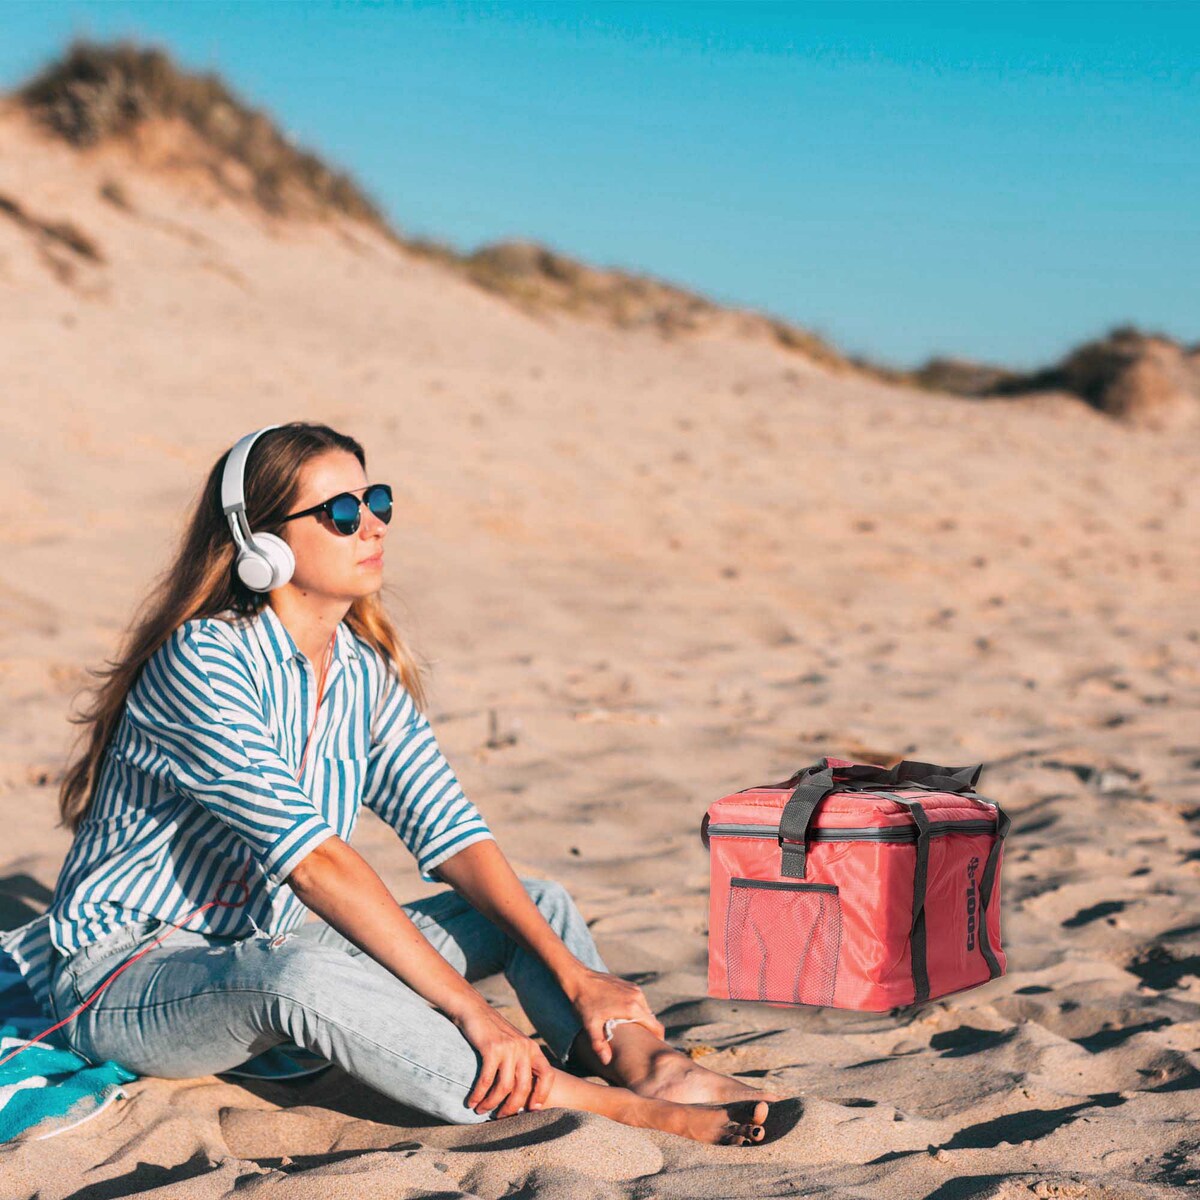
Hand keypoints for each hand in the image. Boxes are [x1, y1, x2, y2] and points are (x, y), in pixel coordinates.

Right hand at [452, 1001, 554, 1117]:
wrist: (475, 1010)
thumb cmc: (493, 1033)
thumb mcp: (514, 1045)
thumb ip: (520, 1064)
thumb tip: (522, 1096)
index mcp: (532, 1048)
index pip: (547, 1075)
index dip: (541, 1095)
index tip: (530, 1111)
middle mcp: (524, 1048)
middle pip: (524, 1087)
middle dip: (512, 1108)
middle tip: (500, 1117)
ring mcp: (509, 1048)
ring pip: (505, 1087)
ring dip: (492, 1104)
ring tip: (481, 1110)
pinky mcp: (492, 1049)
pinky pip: (487, 1080)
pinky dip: (479, 1094)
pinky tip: (472, 1102)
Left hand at [564, 966, 665, 1065]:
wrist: (579, 978)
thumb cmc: (584, 1002)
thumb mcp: (590, 1025)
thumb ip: (599, 1043)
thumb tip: (606, 1061)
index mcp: (633, 1008)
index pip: (656, 1027)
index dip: (658, 1040)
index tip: (653, 1050)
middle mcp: (637, 997)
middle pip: (652, 1020)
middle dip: (648, 1032)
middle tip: (640, 1045)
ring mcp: (634, 989)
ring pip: (645, 1010)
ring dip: (641, 1021)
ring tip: (631, 1033)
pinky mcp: (629, 985)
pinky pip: (639, 1001)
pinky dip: (636, 1011)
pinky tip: (624, 1018)